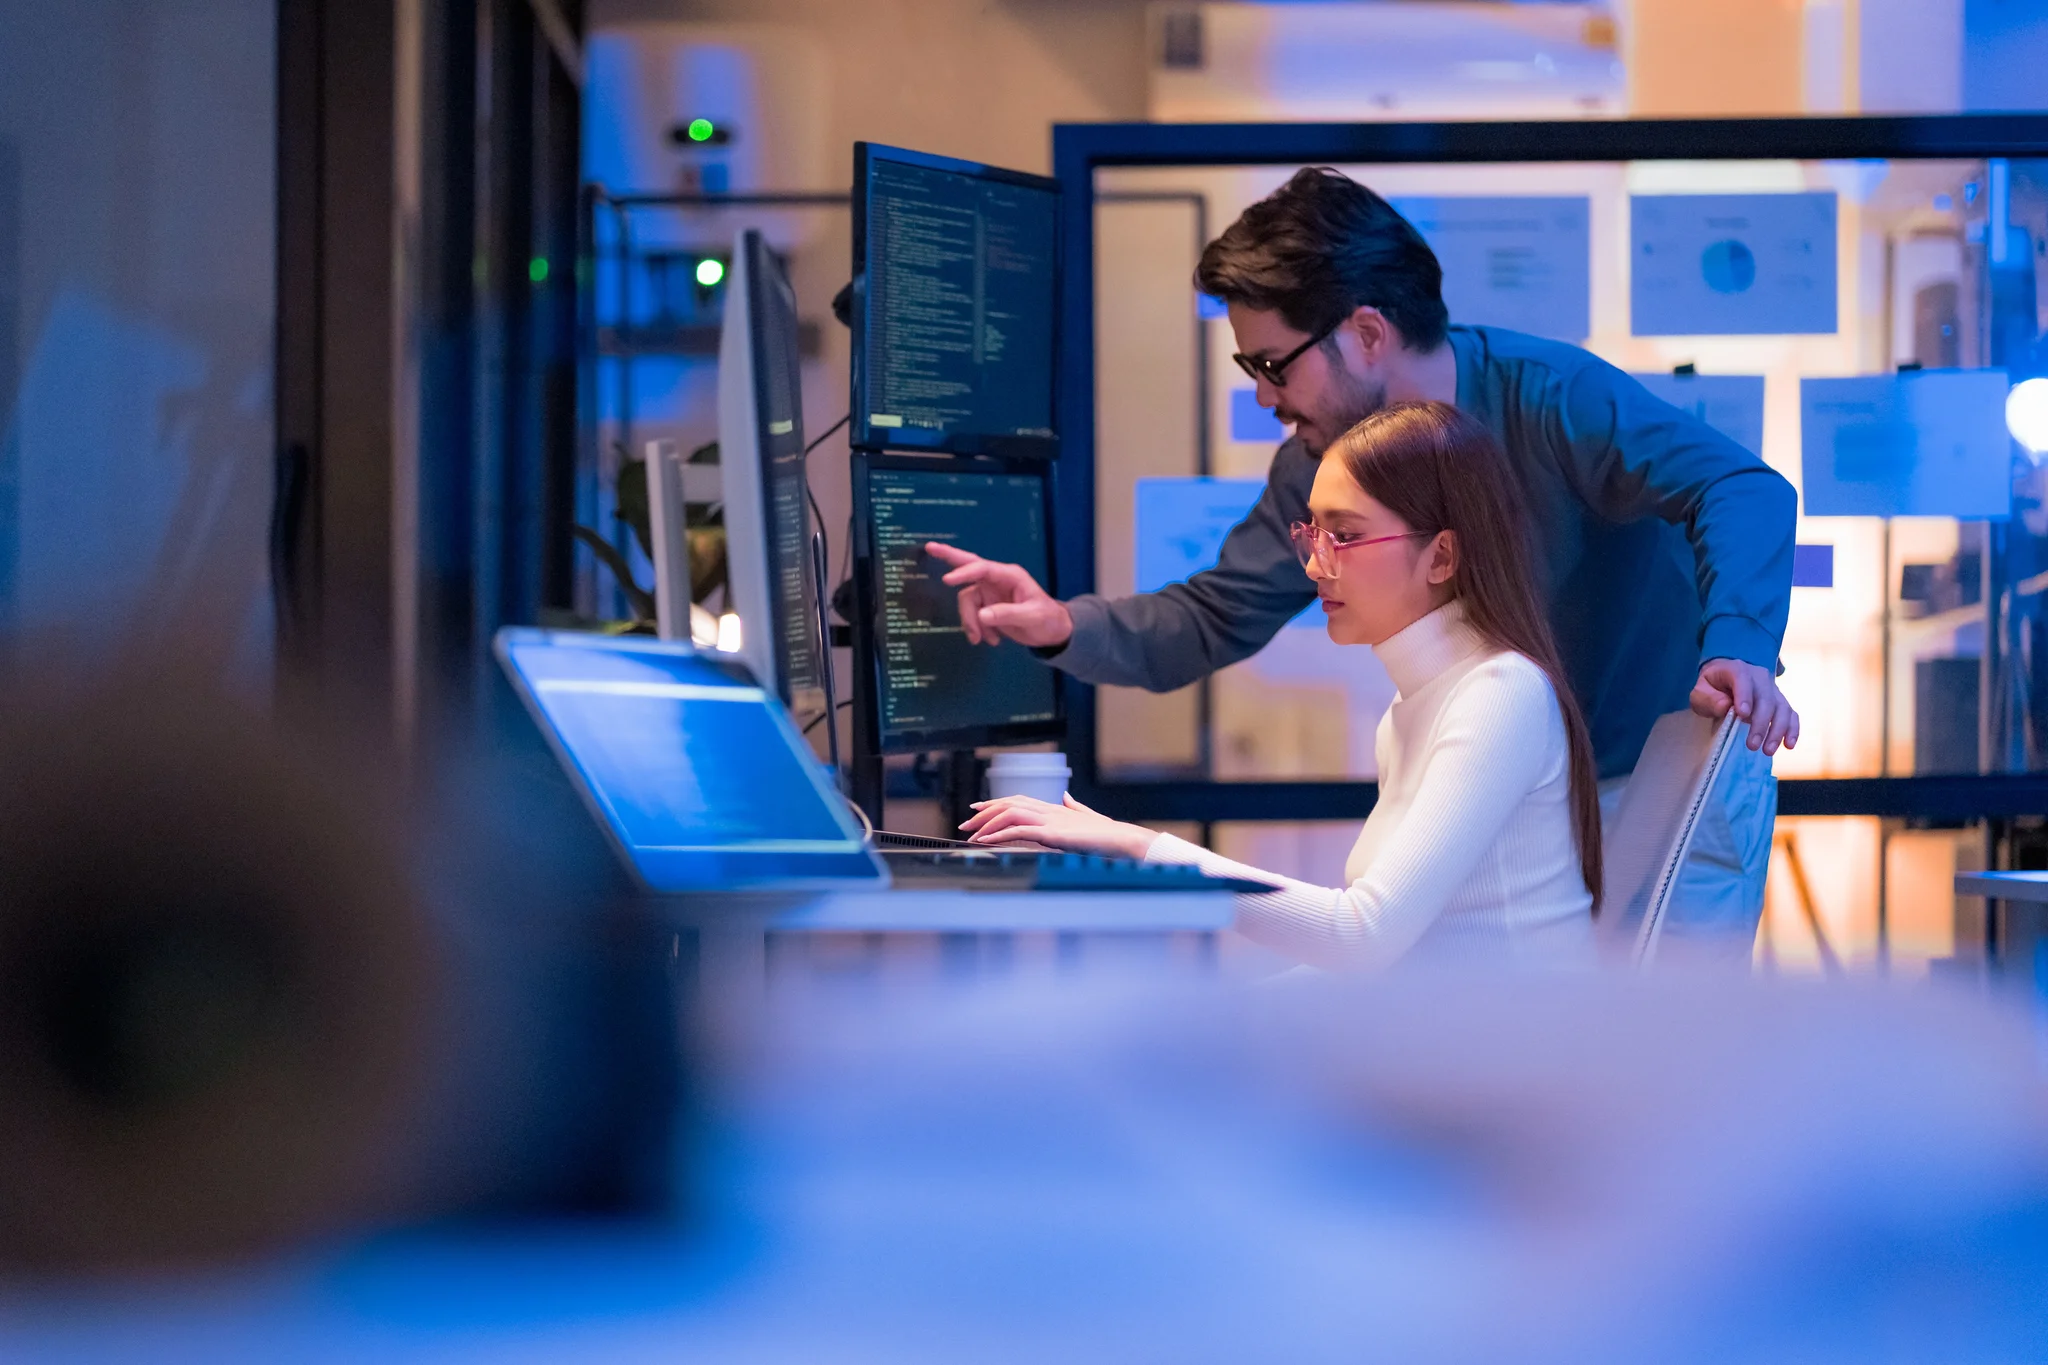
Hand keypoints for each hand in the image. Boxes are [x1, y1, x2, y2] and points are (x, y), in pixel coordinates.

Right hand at [923, 542, 1073, 647]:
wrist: (1052, 633)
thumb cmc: (1048, 619)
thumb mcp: (1032, 617)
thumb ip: (1008, 614)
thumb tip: (982, 615)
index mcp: (1009, 575)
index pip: (982, 568)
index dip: (964, 572)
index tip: (947, 580)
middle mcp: (996, 580)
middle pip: (969, 566)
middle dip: (950, 557)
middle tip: (929, 547)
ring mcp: (990, 593)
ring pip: (967, 602)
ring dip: (970, 622)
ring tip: (981, 640)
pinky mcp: (987, 607)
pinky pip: (972, 615)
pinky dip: (977, 629)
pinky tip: (992, 640)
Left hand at [960, 793, 1156, 860]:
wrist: (1123, 840)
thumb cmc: (1108, 834)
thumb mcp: (1087, 818)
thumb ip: (1075, 808)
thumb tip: (1066, 798)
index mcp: (1056, 808)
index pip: (1019, 799)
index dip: (996, 803)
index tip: (978, 810)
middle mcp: (1050, 810)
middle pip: (1009, 803)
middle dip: (985, 813)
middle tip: (966, 824)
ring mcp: (1051, 820)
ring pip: (1010, 813)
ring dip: (988, 824)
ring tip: (972, 835)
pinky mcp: (1053, 834)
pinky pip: (1020, 830)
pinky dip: (1000, 835)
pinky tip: (987, 841)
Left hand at [1691, 658, 1799, 755]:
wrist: (1726, 678)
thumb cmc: (1712, 687)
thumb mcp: (1700, 692)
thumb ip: (1708, 698)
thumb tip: (1725, 706)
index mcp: (1737, 670)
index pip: (1743, 679)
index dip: (1744, 696)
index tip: (1742, 715)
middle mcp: (1760, 677)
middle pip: (1766, 699)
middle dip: (1760, 724)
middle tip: (1752, 745)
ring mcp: (1773, 689)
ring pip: (1782, 708)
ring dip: (1777, 730)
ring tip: (1767, 750)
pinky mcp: (1781, 701)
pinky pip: (1791, 714)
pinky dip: (1792, 729)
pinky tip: (1789, 745)